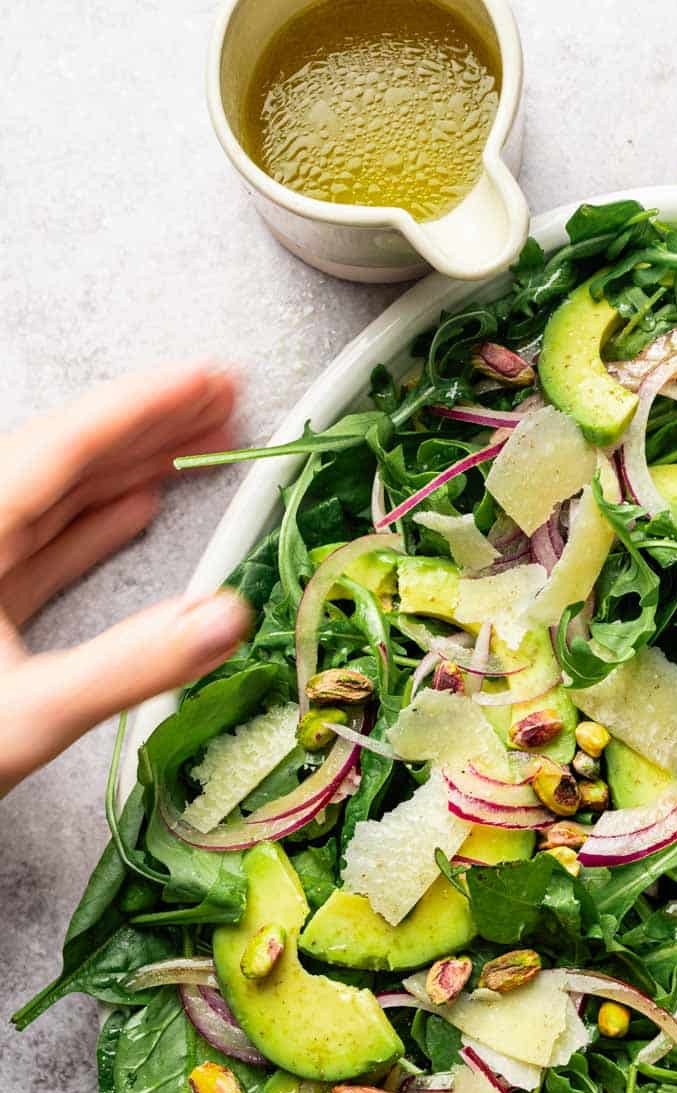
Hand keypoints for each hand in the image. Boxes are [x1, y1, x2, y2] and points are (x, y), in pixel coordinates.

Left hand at [0, 364, 251, 793]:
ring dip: (125, 467)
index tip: (204, 378)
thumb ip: (133, 664)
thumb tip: (229, 617)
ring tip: (198, 442)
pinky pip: (42, 545)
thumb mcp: (33, 714)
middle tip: (221, 396)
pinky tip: (138, 508)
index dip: (138, 407)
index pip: (58, 451)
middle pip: (58, 459)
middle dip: (143, 423)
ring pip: (52, 498)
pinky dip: (93, 522)